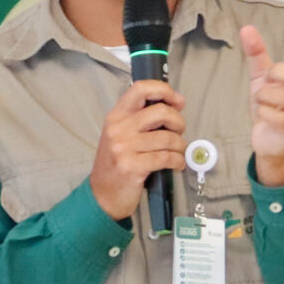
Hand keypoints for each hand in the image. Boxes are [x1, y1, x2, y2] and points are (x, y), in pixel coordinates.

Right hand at [89, 79, 187, 221]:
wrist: (103, 195)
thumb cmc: (116, 163)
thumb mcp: (121, 134)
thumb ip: (142, 118)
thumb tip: (176, 103)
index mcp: (116, 116)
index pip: (140, 89)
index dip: (164, 90)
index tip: (177, 101)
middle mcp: (118, 129)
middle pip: (161, 112)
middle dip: (178, 122)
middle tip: (178, 132)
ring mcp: (124, 148)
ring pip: (167, 138)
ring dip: (180, 146)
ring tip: (178, 152)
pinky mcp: (133, 167)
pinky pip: (166, 158)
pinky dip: (177, 161)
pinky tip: (176, 164)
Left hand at [241, 25, 283, 185]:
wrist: (266, 139)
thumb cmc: (270, 104)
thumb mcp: (262, 77)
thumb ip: (257, 53)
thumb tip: (246, 27)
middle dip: (280, 73)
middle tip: (267, 79)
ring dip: (265, 95)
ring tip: (260, 100)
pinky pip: (280, 118)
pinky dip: (264, 112)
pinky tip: (262, 114)